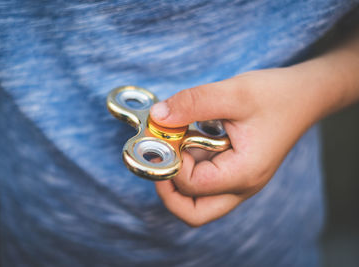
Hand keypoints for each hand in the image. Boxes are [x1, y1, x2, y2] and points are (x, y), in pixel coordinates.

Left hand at [150, 59, 355, 226]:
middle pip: (193, 212)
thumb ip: (192, 103)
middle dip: (169, 191)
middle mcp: (241, 186)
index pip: (193, 186)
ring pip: (198, 200)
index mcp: (243, 173)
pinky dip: (191, 166)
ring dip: (179, 177)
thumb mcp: (233, 92)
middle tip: (161, 159)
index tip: (165, 135)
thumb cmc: (275, 95)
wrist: (304, 96)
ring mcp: (238, 182)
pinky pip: (206, 182)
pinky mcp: (235, 172)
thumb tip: (158, 116)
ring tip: (178, 143)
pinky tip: (190, 139)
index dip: (171, 163)